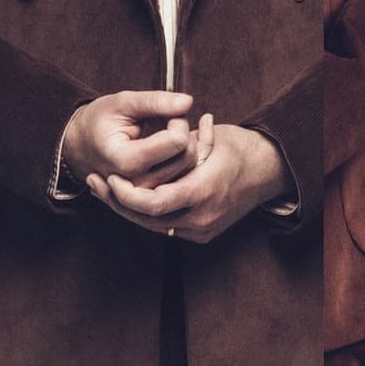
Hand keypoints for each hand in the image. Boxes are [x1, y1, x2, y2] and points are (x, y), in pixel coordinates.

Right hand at [63, 90, 201, 187]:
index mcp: (126, 161)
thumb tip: (187, 102)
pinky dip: (184, 155)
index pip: (177, 141)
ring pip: (190, 167)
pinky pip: (185, 175)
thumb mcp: (122, 103)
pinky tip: (172, 142)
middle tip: (166, 118)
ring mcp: (147, 192)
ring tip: (165, 130)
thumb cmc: (99, 123)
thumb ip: (154, 101)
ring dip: (186, 144)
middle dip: (184, 131)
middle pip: (187, 156)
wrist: (82, 147)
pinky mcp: (155, 194)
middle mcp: (138, 183)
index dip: (178, 120)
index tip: (165, 112)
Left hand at [94, 124, 284, 243]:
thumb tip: (152, 131)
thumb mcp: (211, 138)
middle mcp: (203, 216)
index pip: (154, 203)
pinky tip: (128, 198)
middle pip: (147, 219)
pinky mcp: (202, 234)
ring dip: (128, 209)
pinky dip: (146, 213)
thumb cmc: (239, 149)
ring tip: (105, 189)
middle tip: (96, 182)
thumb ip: (179, 142)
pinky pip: (166, 226)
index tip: (110, 177)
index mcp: (204, 190)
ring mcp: (203, 229)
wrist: (268, 172)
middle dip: (118, 202)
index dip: (127, 194)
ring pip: (154, 225)